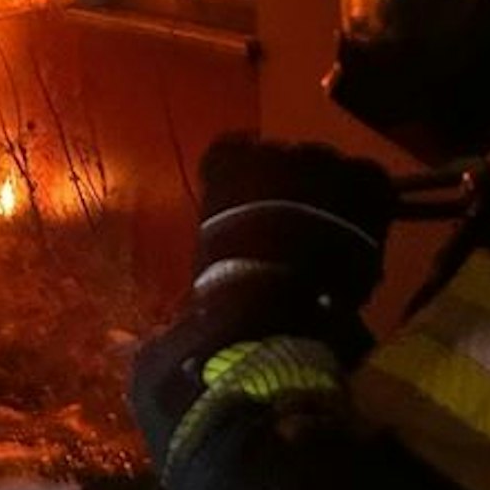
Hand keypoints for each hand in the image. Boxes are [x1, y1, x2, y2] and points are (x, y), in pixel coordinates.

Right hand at [128, 139, 394, 472]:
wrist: (278, 321)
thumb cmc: (217, 314)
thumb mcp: (184, 309)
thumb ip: (166, 312)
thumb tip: (116, 339)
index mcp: (222, 166)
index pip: (231, 151)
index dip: (245, 183)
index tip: (254, 219)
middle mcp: (270, 150)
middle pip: (289, 158)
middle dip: (297, 191)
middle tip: (302, 240)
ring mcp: (321, 161)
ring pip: (334, 168)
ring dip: (336, 199)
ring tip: (338, 245)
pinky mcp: (363, 180)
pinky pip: (373, 184)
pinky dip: (372, 209)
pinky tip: (367, 243)